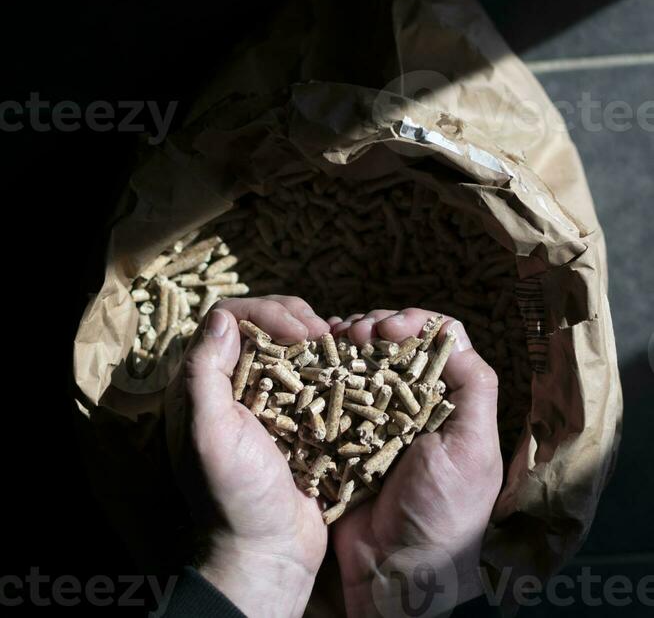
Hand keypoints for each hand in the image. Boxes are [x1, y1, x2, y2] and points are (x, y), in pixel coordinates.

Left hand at [166, 296, 331, 617]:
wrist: (270, 552)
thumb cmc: (234, 496)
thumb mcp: (209, 436)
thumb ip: (205, 375)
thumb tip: (223, 318)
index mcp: (203, 383)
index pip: (229, 318)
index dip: (265, 311)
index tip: (298, 330)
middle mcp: (232, 383)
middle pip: (261, 322)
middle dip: (292, 316)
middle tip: (321, 332)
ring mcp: (266, 397)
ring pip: (288, 342)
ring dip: (314, 335)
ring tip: (337, 342)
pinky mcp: (296, 413)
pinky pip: (312, 371)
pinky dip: (329, 361)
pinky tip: (346, 363)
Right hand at [329, 308, 502, 617]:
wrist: (397, 571)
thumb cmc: (446, 510)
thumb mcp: (473, 447)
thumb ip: (473, 387)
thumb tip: (449, 332)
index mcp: (447, 400)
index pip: (435, 339)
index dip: (412, 322)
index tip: (389, 328)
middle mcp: (412, 402)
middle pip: (394, 342)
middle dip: (375, 325)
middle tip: (356, 332)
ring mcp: (375, 417)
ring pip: (362, 359)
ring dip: (348, 341)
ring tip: (335, 339)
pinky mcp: (342, 434)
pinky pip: (332, 391)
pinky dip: (324, 369)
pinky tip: (315, 358)